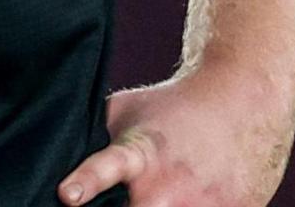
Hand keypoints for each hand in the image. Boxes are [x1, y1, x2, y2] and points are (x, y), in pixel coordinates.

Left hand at [57, 71, 294, 206]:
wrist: (244, 99)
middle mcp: (169, 187)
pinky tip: (189, 199)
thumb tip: (49, 152)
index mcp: (140, 155)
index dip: (88, 181)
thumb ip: (94, 139)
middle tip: (130, 200)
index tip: (68, 195)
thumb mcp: (128, 112)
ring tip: (162, 197)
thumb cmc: (175, 107)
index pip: (108, 168)